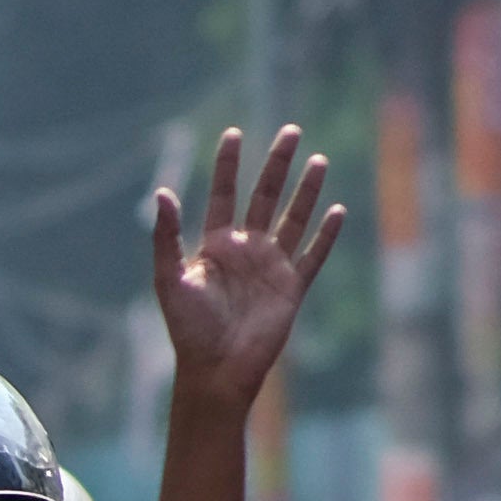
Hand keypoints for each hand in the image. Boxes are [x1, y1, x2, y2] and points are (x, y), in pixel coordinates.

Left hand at [149, 124, 344, 409]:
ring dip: (307, 191)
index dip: (227, 165)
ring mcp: (270, 267)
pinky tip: (338, 211)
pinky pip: (313, 256)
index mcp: (214, 245)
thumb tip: (162, 193)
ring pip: (293, 218)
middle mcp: (245, 250)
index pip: (222, 194)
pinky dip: (326, 235)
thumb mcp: (170, 279)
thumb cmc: (188, 329)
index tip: (233, 133)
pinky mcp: (291, 288)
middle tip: (291, 130)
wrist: (216, 370)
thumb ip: (166, 237)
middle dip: (277, 164)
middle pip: (264, 196)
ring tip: (320, 159)